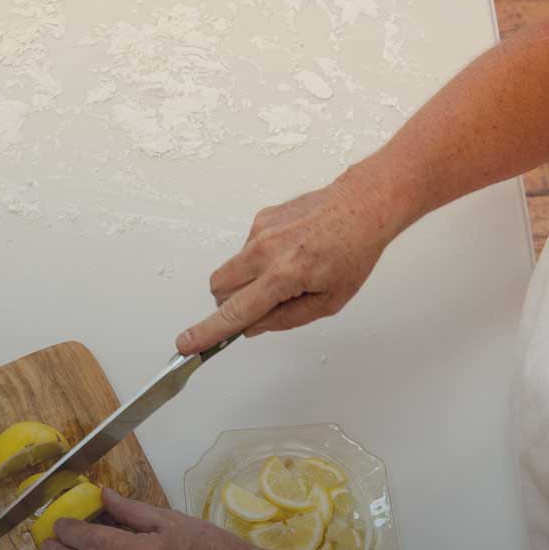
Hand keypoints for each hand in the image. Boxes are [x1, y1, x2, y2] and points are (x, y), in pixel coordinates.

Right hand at [175, 172, 396, 354]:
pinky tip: (290, 253)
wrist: (362, 205)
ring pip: (231, 270)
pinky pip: (246, 250)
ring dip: (247, 282)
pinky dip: (260, 260)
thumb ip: (286, 319)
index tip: (186, 344)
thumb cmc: (353, 251)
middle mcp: (266, 251)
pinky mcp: (261, 218)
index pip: (236, 312)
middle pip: (219, 289)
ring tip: (287, 274)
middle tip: (262, 306)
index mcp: (285, 275)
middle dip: (230, 304)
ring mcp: (260, 231)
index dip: (208, 332)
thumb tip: (253, 327)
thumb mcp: (330, 301)